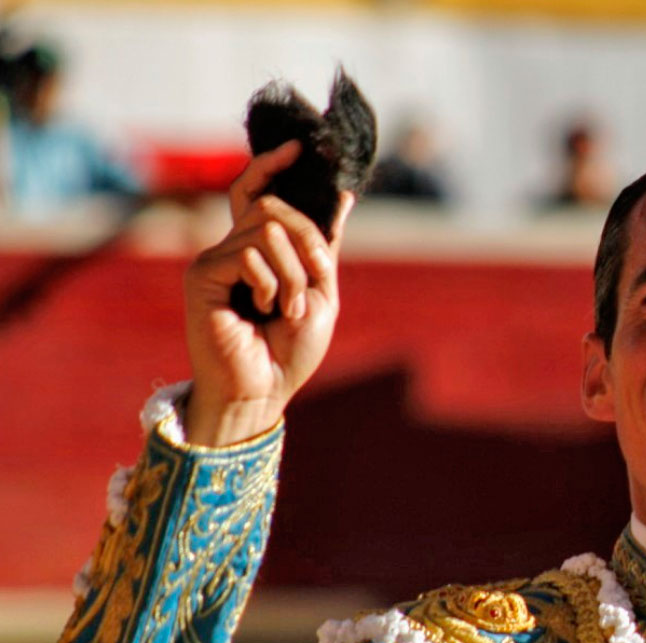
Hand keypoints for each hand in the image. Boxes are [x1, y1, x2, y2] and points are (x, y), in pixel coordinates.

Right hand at [182, 140, 353, 445]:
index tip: (299, 147)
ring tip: (288, 309)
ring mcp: (215, 259)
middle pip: (272, 207)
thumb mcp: (322, 293)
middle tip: (314, 282)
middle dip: (307, 242)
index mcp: (258, 251)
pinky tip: (263, 311)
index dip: (273, 167)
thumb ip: (325, 247)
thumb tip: (343, 196)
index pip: (257, 193)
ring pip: (267, 229)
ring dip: (293, 273)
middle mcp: (232, 248)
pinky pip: (249, 254)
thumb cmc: (289, 350)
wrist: (264, 390)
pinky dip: (271, 284)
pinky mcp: (202, 274)